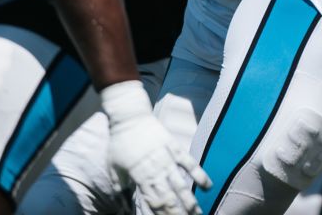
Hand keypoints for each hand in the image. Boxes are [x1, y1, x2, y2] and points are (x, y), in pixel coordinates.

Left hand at [101, 81, 210, 213]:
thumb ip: (120, 188)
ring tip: (197, 212)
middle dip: (178, 212)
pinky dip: (199, 174)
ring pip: (181, 184)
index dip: (161, 214)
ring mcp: (167, 158)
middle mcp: (155, 170)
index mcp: (140, 176)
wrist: (129, 116)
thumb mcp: (113, 168)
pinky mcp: (176, 147)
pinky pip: (190, 163)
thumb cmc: (119, 142)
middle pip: (169, 197)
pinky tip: (208, 186)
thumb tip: (121, 206)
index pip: (153, 201)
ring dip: (190, 200)